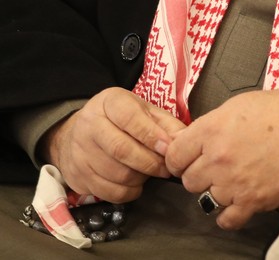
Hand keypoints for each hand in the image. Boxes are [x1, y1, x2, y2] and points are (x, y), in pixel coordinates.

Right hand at [42, 87, 185, 202]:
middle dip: (150, 162)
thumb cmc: (120, 120)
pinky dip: (128, 192)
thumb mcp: (144, 111)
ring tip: (150, 172)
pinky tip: (136, 183)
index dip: (152, 136)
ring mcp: (79, 153)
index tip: (169, 148)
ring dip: (141, 178)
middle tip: (166, 168)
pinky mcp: (76, 176)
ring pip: (116, 174)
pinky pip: (107, 192)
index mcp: (109, 103)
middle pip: (121, 150)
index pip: (130, 118)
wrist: (78, 133)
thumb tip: (184, 140)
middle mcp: (88, 126)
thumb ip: (166, 123)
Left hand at [164, 87, 278, 229]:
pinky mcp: (255, 200)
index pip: (174, 156)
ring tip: (236, 179)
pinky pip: (227, 220)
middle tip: (220, 166)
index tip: (188, 160)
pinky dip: (230, 214)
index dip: (180, 158)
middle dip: (202, 173)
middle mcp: (219, 158)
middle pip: (188, 180)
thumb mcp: (241, 104)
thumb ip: (211, 125)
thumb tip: (190, 141)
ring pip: (206, 199)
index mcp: (213, 130)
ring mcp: (235, 182)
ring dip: (218, 191)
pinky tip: (238, 202)